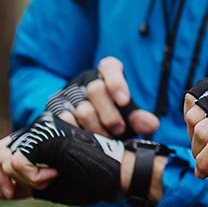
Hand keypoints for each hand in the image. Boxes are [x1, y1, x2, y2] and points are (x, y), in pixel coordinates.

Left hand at [0, 114, 124, 206]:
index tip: (13, 194)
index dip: (2, 176)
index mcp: (40, 138)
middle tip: (17, 193)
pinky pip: (19, 162)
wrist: (119, 172)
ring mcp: (43, 128)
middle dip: (4, 178)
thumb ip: (20, 187)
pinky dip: (33, 178)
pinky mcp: (46, 135)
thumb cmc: (92, 179)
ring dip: (25, 179)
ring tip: (50, 179)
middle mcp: (40, 128)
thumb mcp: (49, 188)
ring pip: (7, 158)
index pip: (3, 152)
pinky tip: (55, 175)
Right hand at [44, 57, 159, 137]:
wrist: (90, 137)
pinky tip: (87, 140)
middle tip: (119, 130)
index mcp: (107, 75)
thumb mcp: (130, 119)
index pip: (109, 66)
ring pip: (81, 110)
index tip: (124, 101)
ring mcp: (68, 96)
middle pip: (95, 89)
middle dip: (109, 114)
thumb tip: (152, 124)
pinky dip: (78, 132)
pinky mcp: (56, 112)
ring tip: (106, 140)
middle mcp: (86, 82)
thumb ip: (140, 120)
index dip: (116, 81)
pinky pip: (65, 121)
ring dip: (96, 128)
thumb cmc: (116, 122)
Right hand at [183, 69, 207, 187]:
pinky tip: (205, 125)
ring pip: (193, 116)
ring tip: (206, 144)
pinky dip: (192, 118)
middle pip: (203, 131)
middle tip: (203, 162)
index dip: (205, 163)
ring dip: (193, 136)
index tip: (203, 173)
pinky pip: (191, 100)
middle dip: (198, 153)